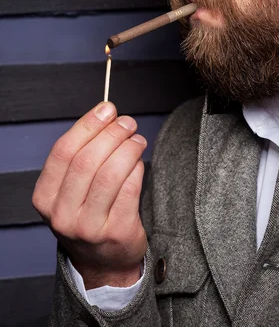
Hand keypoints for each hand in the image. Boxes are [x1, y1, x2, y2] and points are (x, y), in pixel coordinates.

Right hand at [32, 102, 147, 287]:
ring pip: (110, 173)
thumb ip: (82, 155)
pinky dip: (137, 168)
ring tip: (137, 140)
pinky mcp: (116, 232)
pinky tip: (139, 161)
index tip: (106, 109)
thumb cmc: (88, 214)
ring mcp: (88, 227)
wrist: (103, 262)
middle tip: (128, 122)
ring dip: (128, 148)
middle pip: (87, 160)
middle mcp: (62, 214)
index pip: (63, 152)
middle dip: (111, 134)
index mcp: (45, 197)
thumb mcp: (70, 190)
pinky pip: (130, 189)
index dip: (87, 125)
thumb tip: (105, 115)